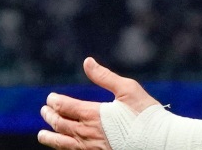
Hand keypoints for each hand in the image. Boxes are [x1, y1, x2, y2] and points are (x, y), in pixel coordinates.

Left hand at [37, 57, 160, 149]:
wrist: (158, 141)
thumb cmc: (145, 113)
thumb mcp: (128, 89)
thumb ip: (104, 76)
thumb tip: (87, 61)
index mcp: (93, 114)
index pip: (65, 107)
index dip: (55, 102)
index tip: (50, 98)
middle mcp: (87, 133)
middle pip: (60, 125)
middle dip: (50, 117)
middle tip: (44, 111)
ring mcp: (91, 147)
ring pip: (63, 143)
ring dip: (50, 138)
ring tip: (42, 135)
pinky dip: (64, 148)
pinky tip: (63, 146)